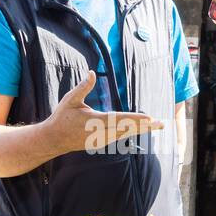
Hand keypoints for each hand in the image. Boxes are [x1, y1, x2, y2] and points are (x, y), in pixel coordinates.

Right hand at [46, 72, 162, 153]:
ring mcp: (102, 140)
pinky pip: (120, 136)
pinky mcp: (102, 142)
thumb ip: (83, 87)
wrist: (54, 139)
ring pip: (126, 134)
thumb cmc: (62, 117)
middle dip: (145, 126)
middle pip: (127, 129)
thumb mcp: (70, 100)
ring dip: (141, 129)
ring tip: (157, 125)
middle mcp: (101, 133)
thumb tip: (93, 73)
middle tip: (161, 124)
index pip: (119, 120)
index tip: (149, 118)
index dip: (135, 119)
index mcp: (94, 121)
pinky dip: (133, 132)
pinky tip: (142, 129)